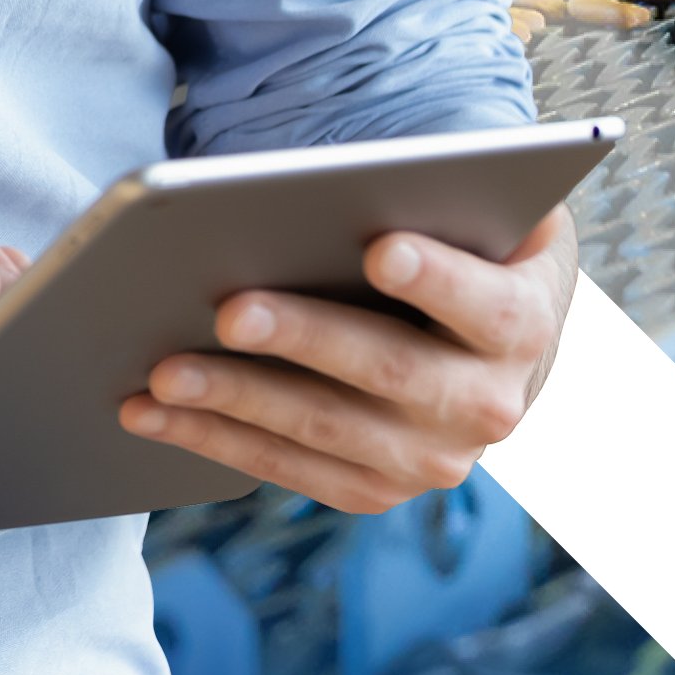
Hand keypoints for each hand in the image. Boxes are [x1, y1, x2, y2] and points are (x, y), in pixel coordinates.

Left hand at [115, 206, 578, 510]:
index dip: (440, 278)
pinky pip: (288, 467)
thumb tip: (343, 186)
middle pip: (392, 372)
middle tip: (228, 310)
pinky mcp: (375, 488)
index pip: (489, 304)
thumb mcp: (474, 208)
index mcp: (524, 323)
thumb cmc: (461, 244)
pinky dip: (213, 438)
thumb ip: (432, 197)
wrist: (490, 343)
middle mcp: (490, 406)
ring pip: (326, 430)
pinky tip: (150, 410)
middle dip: (304, 339)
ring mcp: (432, 459)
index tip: (381, 248)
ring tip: (163, 370)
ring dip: (237, 400)